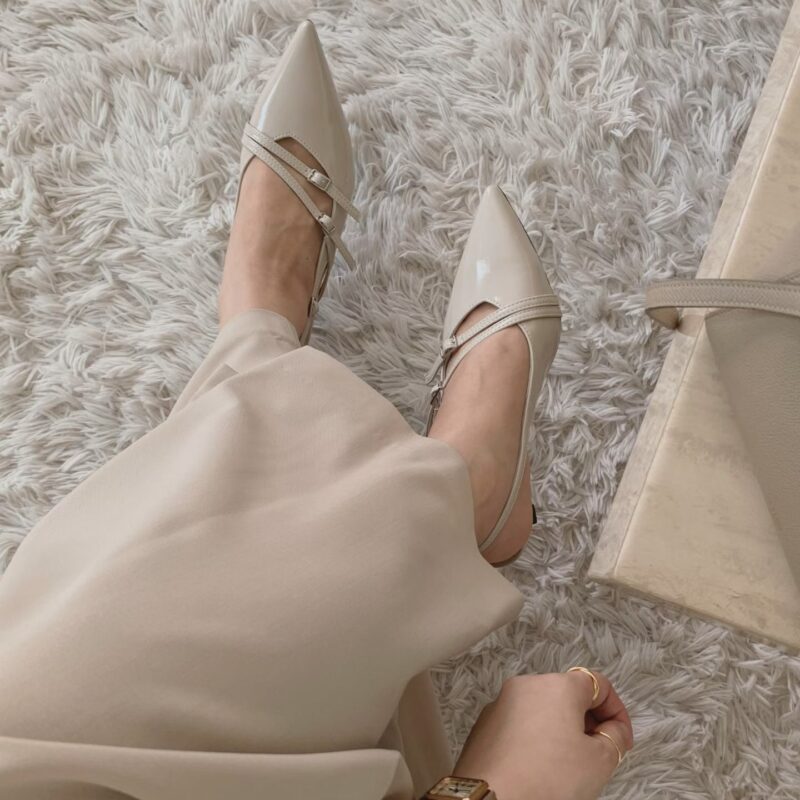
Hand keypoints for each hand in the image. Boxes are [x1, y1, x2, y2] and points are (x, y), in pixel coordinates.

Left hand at [453, 670, 633, 799]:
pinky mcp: (484, 725)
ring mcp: (501, 703)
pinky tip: (538, 769)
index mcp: (557, 685)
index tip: (620, 740)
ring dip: (560, 731)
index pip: (598, 685)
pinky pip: (519, 725)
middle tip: (598, 755)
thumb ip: (615, 738)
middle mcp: (526, 685)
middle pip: (568, 695)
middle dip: (587, 722)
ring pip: (542, 710)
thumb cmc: (546, 779)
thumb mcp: (599, 761)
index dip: (616, 713)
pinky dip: (534, 739)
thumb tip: (613, 730)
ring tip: (566, 767)